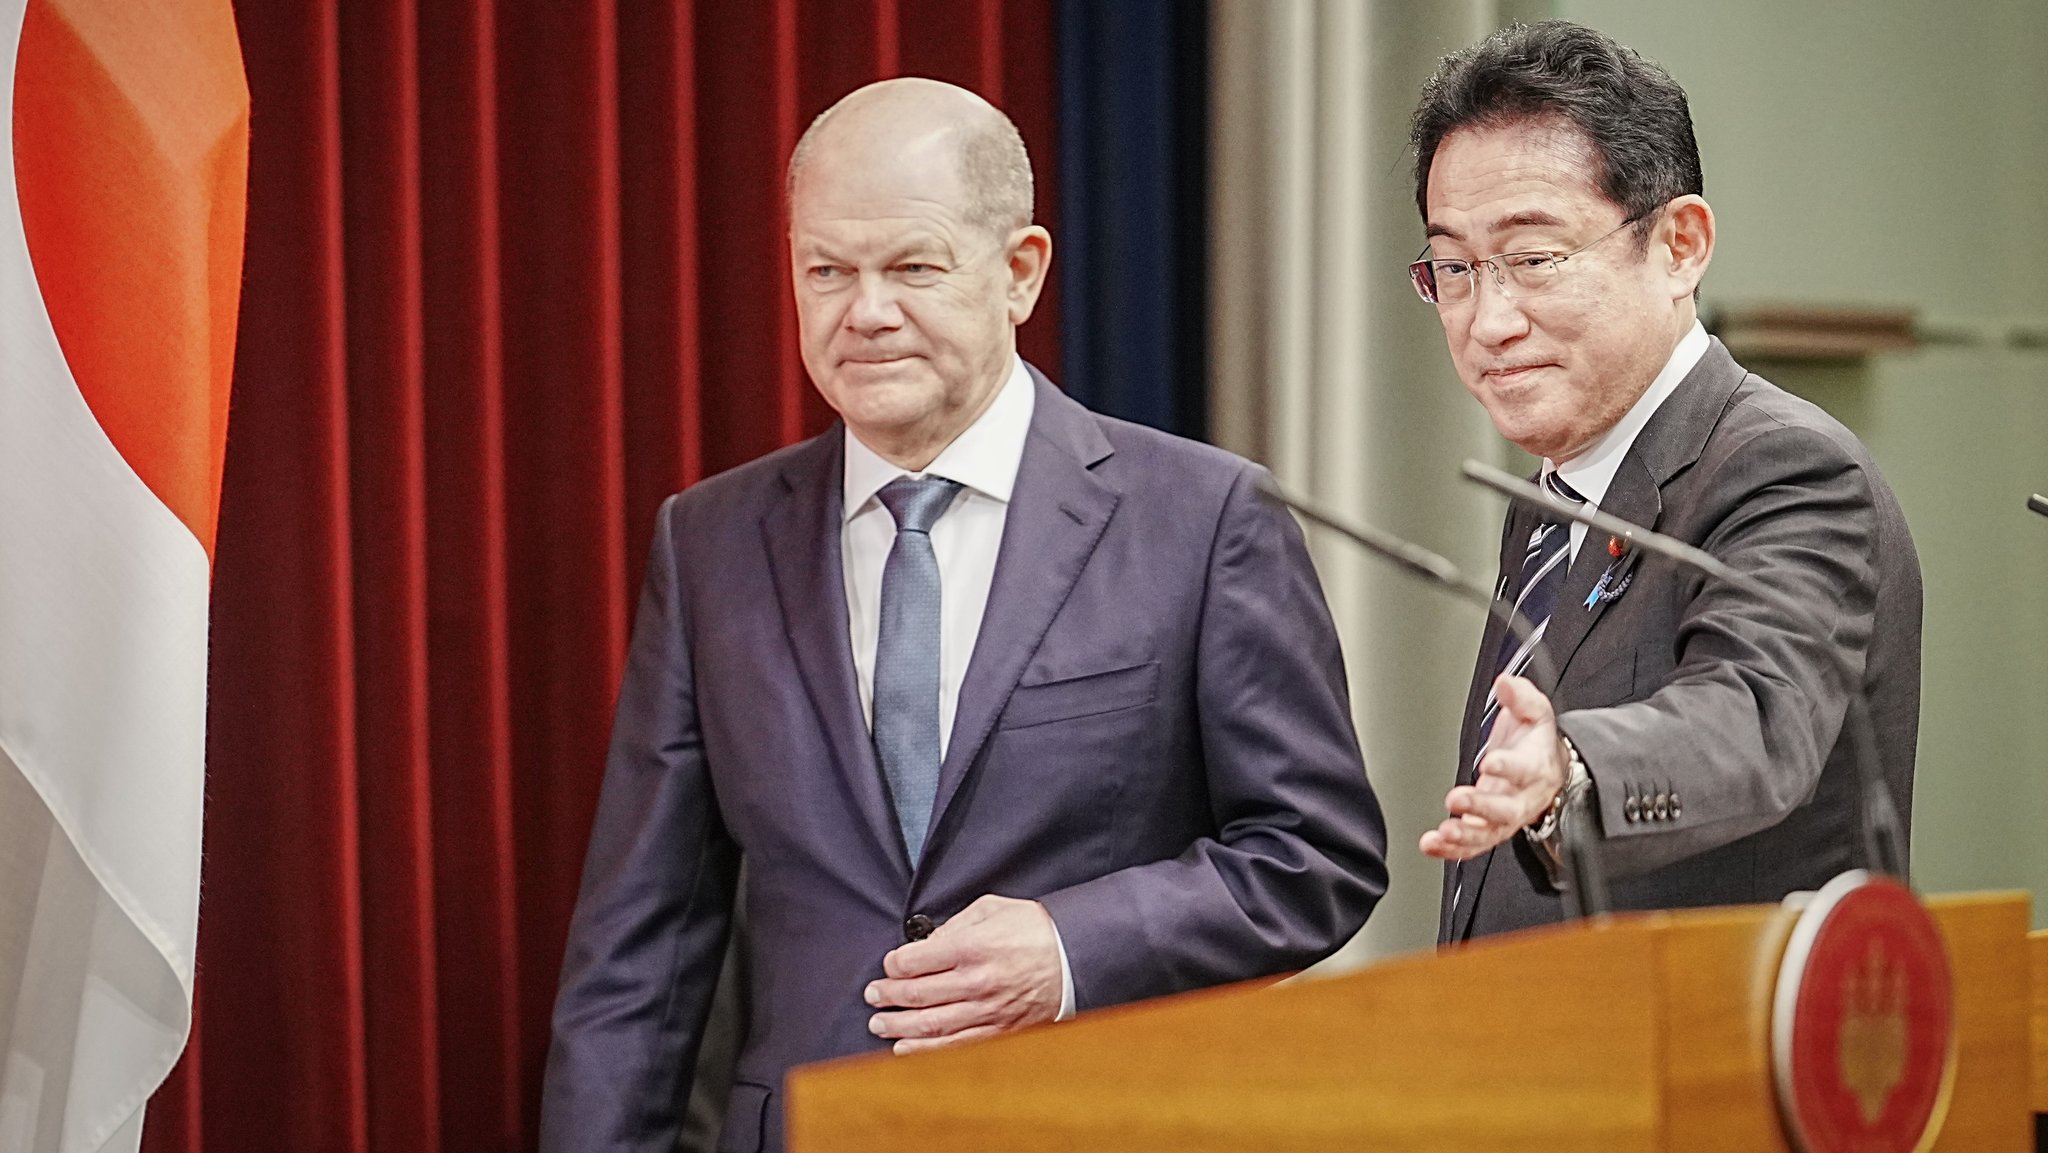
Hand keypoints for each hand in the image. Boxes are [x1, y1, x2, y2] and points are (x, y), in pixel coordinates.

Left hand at [864, 894, 1062, 1054]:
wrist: (1076, 957)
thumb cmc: (1035, 929)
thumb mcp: (992, 909)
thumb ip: (954, 925)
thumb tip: (926, 945)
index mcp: (972, 947)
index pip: (915, 961)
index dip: (893, 965)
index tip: (889, 965)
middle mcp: (976, 982)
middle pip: (916, 995)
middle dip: (886, 996)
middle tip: (873, 995)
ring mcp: (987, 1011)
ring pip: (930, 1026)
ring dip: (898, 1027)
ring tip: (879, 1024)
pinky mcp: (999, 1031)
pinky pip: (955, 1046)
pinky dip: (925, 1051)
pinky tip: (904, 1049)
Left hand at [1421, 674, 1567, 860]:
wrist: (1548, 772)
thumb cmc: (1536, 743)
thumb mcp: (1536, 713)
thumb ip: (1521, 698)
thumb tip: (1505, 683)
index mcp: (1535, 768)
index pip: (1525, 769)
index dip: (1508, 768)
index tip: (1490, 762)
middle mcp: (1522, 798)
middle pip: (1506, 810)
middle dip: (1481, 807)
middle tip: (1456, 799)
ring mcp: (1505, 818)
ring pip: (1489, 834)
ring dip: (1464, 836)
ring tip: (1443, 833)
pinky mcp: (1489, 830)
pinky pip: (1473, 846)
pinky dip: (1452, 850)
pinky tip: (1431, 845)